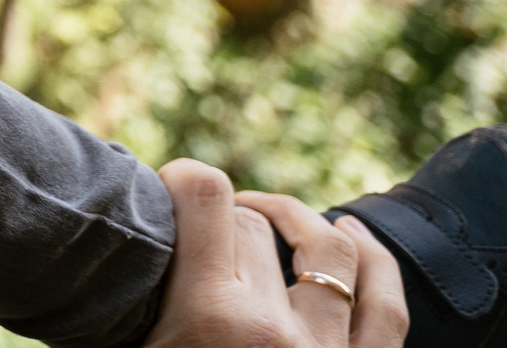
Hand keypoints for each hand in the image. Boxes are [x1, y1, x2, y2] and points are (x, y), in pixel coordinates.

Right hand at [144, 159, 409, 347]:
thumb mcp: (129, 347)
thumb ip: (140, 288)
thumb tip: (120, 221)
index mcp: (206, 317)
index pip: (206, 197)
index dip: (185, 176)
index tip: (173, 185)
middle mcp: (270, 331)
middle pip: (256, 225)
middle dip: (228, 219)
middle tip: (202, 238)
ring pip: (327, 246)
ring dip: (298, 221)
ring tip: (276, 215)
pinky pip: (386, 306)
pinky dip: (374, 261)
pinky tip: (352, 233)